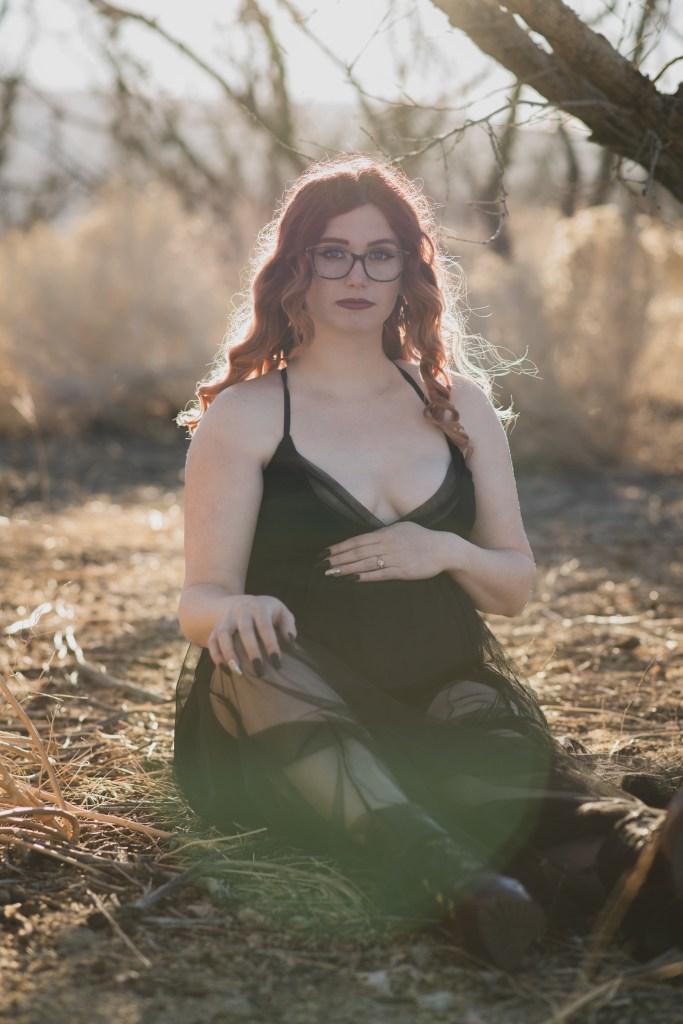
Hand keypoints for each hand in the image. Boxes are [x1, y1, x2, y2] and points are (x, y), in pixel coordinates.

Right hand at [207, 595, 296, 675]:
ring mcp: (226, 619)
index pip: (265, 626)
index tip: (277, 662)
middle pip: (245, 630)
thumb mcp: (280, 611)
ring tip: (238, 672)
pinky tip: (226, 670)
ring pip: (223, 635)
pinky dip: (216, 656)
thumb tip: (289, 640)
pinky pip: (212, 641)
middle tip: (259, 670)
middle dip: (252, 651)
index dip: (271, 644)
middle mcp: (241, 611)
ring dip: (229, 654)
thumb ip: (288, 624)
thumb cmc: (266, 612)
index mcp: (259, 607)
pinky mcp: (216, 628)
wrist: (239, 603)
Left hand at [321, 522, 452, 581]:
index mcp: (386, 533)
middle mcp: (388, 544)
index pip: (357, 540)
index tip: (326, 552)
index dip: (340, 547)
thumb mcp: (401, 528)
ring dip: (347, 568)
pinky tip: (352, 579)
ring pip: (366, 563)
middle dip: (338, 559)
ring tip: (332, 573)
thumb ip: (383, 533)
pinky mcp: (403, 571)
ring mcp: (395, 557)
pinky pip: (380, 574)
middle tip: (322, 565)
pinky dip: (365, 576)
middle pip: (358, 552)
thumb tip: (365, 538)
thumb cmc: (422, 538)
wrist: (443, 549)